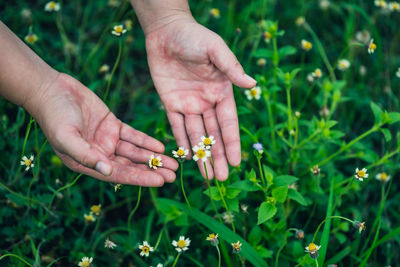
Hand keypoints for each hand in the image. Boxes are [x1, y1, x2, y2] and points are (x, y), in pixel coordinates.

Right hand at [30, 73, 177, 185]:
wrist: (51, 90)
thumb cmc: (54, 116)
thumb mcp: (66, 137)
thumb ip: (86, 155)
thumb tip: (108, 171)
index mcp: (88, 163)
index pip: (119, 174)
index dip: (140, 178)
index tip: (160, 181)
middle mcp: (100, 155)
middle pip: (131, 165)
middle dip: (152, 170)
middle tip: (174, 175)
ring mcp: (107, 140)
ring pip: (135, 152)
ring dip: (153, 157)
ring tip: (173, 163)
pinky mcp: (112, 125)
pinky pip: (133, 136)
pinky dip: (146, 141)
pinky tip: (160, 146)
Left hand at [145, 18, 255, 179]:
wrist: (166, 30)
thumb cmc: (194, 36)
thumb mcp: (215, 49)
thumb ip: (231, 67)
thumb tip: (252, 85)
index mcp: (221, 91)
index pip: (228, 123)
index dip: (232, 143)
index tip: (236, 162)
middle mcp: (207, 102)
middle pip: (213, 134)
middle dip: (218, 156)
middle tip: (222, 179)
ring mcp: (189, 104)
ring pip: (196, 135)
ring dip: (201, 155)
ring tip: (207, 176)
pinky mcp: (171, 103)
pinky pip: (176, 127)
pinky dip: (181, 142)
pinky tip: (187, 159)